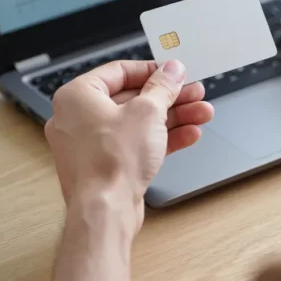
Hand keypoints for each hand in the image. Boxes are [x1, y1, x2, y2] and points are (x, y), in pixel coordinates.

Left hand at [44, 60, 213, 230]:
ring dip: (173, 117)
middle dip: (170, 97)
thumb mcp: (148, 112)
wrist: (105, 210)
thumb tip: (172, 71)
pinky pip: (136, 144)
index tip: (174, 73)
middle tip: (194, 93)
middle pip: (133, 98)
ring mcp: (91, 144)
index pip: (120, 71)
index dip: (153, 70)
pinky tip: (189, 135)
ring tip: (202, 114)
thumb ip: (163, 87)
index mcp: (78, 96)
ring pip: (138, 122)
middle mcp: (79, 118)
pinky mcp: (105, 165)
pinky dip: (162, 138)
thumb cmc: (111, 162)